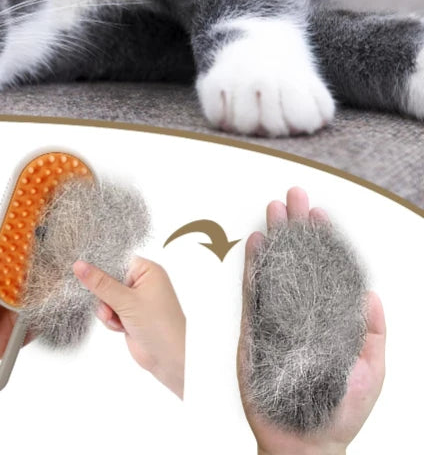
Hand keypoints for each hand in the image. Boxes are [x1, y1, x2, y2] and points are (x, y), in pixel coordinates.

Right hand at [72, 256, 184, 398]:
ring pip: (107, 297)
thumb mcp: (126, 301)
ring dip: (107, 310)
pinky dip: (111, 319)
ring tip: (116, 319)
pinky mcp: (130, 315)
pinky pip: (110, 310)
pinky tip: (120, 327)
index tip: (84, 270)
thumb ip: (100, 283)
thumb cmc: (159, 325)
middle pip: (108, 279)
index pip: (116, 259)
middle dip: (104, 295)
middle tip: (107, 305)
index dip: (101, 266)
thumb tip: (79, 265)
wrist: (170, 360)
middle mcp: (142, 282)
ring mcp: (136, 299)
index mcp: (147, 270)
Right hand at [239, 187, 385, 454]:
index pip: (324, 268)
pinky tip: (256, 242)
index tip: (320, 212)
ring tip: (274, 207)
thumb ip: (372, 335)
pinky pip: (253, 291)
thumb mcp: (370, 373)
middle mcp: (300, 311)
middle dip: (296, 226)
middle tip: (294, 194)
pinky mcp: (254, 329)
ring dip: (275, 237)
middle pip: (297, 259)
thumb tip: (372, 296)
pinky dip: (253, 265)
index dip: (322, 240)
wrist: (304, 440)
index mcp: (327, 318)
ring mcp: (275, 317)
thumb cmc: (339, 412)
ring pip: (274, 267)